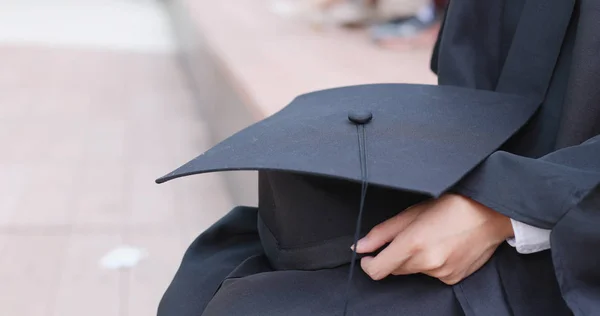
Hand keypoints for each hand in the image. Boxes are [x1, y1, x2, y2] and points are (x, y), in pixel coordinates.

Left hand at [354, 194, 513, 284]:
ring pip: (413, 271)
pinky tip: (442, 247)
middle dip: (394, 256)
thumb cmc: (452, 206)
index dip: (368, 264)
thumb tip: (361, 246)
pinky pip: (431, 274)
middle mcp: (427, 262)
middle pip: (395, 269)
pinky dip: (431, 264)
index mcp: (413, 243)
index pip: (377, 270)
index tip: (367, 256)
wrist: (490, 214)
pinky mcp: (452, 278)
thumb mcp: (411, 213)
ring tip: (430, 238)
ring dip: (414, 259)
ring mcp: (441, 273)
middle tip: (408, 236)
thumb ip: (382, 233)